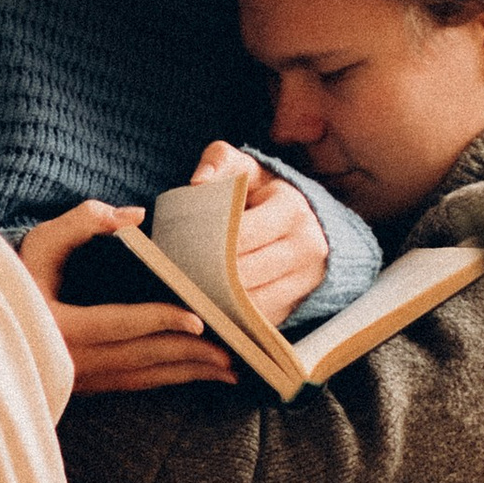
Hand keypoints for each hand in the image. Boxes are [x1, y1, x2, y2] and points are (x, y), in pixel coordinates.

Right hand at [19, 200, 235, 394]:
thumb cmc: (13, 276)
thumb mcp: (40, 242)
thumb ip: (83, 222)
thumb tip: (135, 216)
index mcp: (59, 326)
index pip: (120, 324)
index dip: (161, 320)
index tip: (199, 319)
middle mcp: (70, 361)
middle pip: (142, 358)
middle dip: (191, 355)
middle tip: (235, 351)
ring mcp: (78, 379)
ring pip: (143, 377)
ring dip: (188, 373)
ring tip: (230, 369)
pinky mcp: (85, 386)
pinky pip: (134, 384)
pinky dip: (168, 379)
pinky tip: (195, 374)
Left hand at [190, 139, 328, 329]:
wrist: (307, 220)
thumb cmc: (263, 193)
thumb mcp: (247, 168)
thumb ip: (219, 162)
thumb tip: (197, 182)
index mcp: (292, 208)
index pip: (241, 235)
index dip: (207, 245)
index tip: (178, 249)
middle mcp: (308, 245)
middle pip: (246, 274)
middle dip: (207, 278)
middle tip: (175, 278)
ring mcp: (308, 279)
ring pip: (253, 304)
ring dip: (218, 303)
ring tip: (188, 295)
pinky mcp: (300, 303)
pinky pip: (260, 321)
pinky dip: (234, 318)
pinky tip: (210, 308)